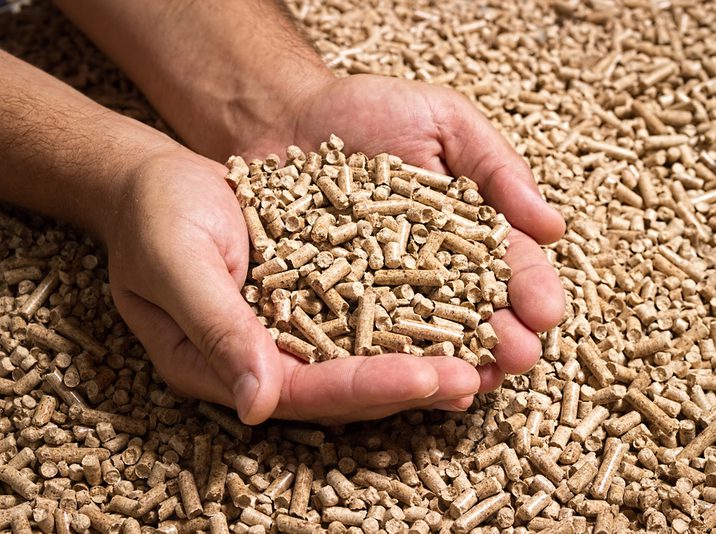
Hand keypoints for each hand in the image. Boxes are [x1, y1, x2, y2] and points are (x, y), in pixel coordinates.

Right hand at [105, 147, 477, 423]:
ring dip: (428, 357)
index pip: (309, 391)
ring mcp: (295, 332)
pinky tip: (460, 311)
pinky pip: (372, 315)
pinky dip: (414, 316)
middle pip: (350, 386)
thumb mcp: (176, 262)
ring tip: (487, 357)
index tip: (430, 378)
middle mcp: (267, 359)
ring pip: (369, 356)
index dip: (370, 387)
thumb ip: (215, 327)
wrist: (158, 180)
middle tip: (480, 376)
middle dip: (416, 382)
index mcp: (225, 365)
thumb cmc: (155, 214)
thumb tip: (256, 406)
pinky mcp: (317, 298)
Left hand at [285, 74, 566, 392]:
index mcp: (468, 233)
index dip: (532, 290)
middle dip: (502, 339)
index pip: (510, 267)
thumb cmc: (371, 113)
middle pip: (474, 314)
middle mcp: (430, 273)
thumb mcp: (444, 121)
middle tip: (518, 357)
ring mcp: (381, 294)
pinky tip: (405, 384)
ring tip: (472, 383)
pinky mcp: (332, 306)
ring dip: (452, 364)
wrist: (286, 117)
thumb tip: (553, 227)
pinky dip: (383, 364)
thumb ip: (497, 168)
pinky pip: (360, 341)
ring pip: (424, 339)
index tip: (546, 312)